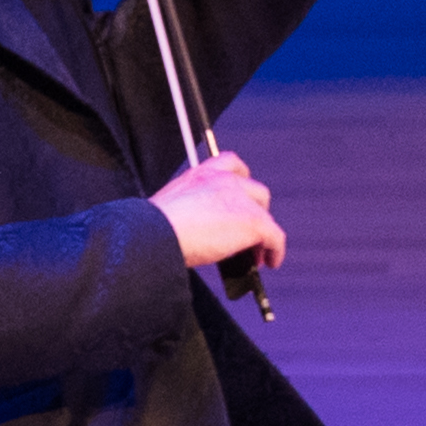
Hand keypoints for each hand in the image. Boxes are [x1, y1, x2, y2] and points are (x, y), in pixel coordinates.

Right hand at [150, 147, 286, 276]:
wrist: (152, 237)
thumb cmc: (150, 229)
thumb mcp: (170, 207)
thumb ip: (192, 207)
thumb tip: (201, 229)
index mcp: (201, 174)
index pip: (231, 163)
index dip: (242, 182)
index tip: (242, 198)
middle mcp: (223, 180)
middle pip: (256, 192)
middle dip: (254, 212)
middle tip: (246, 233)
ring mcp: (240, 199)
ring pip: (265, 215)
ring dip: (263, 234)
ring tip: (255, 253)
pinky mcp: (252, 221)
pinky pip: (275, 236)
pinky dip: (275, 251)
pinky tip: (269, 262)